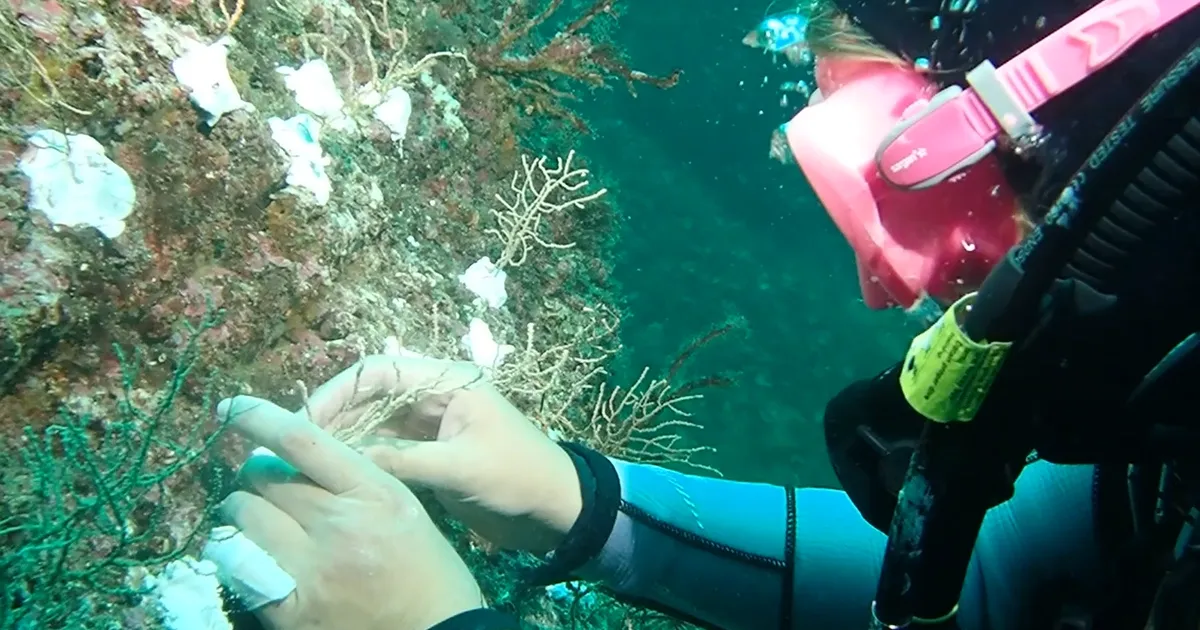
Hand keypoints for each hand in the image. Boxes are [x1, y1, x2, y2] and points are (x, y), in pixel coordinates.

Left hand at [217, 395, 483, 629]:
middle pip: (263, 479)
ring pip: (243, 519)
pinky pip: (237, 567)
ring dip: (241, 515)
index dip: (258, 418)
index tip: (231, 408)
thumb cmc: (426, 568)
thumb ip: (351, 479)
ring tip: (257, 523)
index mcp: (374, 493)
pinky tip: (246, 556)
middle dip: (255, 477)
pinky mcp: (291, 609)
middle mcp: (340, 526)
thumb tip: (286, 457)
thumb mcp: (400, 507)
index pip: (301, 441)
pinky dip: (234, 555)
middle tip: (264, 487)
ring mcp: (312, 570)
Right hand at [300, 355, 582, 553]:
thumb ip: (404, 461)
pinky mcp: (425, 453)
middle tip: (289, 447)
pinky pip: (381, 447)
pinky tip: (329, 474)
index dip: (336, 393)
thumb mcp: (462, 469)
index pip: (378, 372)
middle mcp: (432, 396)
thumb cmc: (519, 477)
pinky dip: (357, 458)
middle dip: (330, 416)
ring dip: (339, 439)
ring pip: (369, 423)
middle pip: (366, 395)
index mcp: (447, 381)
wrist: (555, 509)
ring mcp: (427, 426)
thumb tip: (343, 459)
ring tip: (299, 461)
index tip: (304, 423)